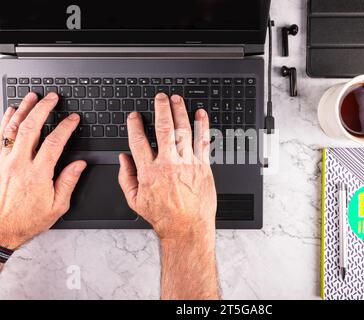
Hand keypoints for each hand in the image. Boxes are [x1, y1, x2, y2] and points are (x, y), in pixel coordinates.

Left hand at [0, 93, 85, 249]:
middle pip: (32, 128)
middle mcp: (19, 164)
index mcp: (38, 174)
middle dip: (44, 109)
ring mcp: (4, 162)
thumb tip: (79, 164)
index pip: (55, 142)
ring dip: (24, 109)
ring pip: (13, 129)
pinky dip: (5, 122)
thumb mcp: (57, 206)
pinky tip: (11, 112)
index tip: (73, 119)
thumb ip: (68, 182)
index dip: (66, 127)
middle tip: (52, 98)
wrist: (0, 230)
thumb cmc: (27, 219)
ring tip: (32, 96)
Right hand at [118, 93, 216, 239]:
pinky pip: (203, 142)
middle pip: (164, 129)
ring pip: (184, 131)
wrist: (188, 227)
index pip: (138, 141)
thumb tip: (123, 158)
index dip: (135, 125)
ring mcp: (187, 164)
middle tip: (160, 97)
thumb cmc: (164, 216)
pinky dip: (203, 126)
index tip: (135, 116)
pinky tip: (201, 114)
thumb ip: (126, 177)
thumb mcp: (135, 200)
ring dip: (180, 112)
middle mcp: (168, 164)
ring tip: (176, 99)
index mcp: (149, 171)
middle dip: (161, 109)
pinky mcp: (202, 167)